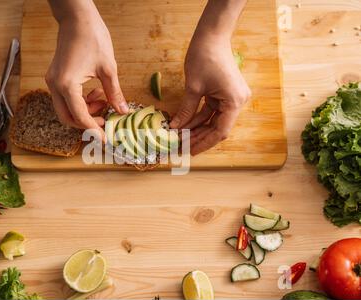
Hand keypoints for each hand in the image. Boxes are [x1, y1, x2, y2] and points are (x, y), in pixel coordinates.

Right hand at [45, 2, 127, 140]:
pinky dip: (79, 102)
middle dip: (86, 123)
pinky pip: (65, 98)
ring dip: (84, 111)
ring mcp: (52, 81)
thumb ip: (114, 93)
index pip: (79, 116)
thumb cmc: (92, 38)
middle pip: (67, 118)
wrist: (77, 18)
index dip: (93, 129)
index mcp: (67, 85)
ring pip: (66, 109)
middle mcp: (55, 85)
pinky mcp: (55, 77)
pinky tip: (94, 93)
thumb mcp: (108, 69)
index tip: (105, 138)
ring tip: (102, 101)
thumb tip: (122, 111)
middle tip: (105, 120)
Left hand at [170, 0, 249, 154]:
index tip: (190, 151)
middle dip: (199, 137)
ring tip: (181, 137)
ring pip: (213, 120)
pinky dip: (199, 118)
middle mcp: (237, 102)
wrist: (212, 36)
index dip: (204, 143)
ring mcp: (232, 98)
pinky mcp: (225, 94)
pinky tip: (185, 125)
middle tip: (182, 146)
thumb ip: (186, 110)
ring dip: (197, 128)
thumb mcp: (193, 88)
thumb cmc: (204, 57)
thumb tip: (175, 128)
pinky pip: (211, 111)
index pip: (220, 131)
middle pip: (218, 127)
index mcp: (234, 102)